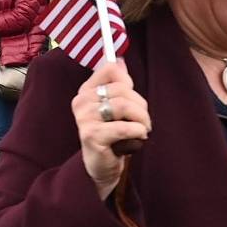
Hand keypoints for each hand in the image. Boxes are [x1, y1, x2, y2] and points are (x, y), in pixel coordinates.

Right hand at [72, 61, 151, 199]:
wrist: (101, 166)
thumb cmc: (111, 135)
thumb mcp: (115, 107)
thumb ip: (117, 84)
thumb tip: (120, 60)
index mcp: (86, 90)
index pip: (111, 69)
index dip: (128, 82)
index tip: (132, 98)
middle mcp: (81, 101)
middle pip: (122, 89)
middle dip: (141, 106)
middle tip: (144, 121)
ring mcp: (84, 118)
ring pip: (124, 105)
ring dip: (142, 119)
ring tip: (143, 129)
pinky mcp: (91, 135)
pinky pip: (124, 127)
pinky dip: (138, 132)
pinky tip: (139, 137)